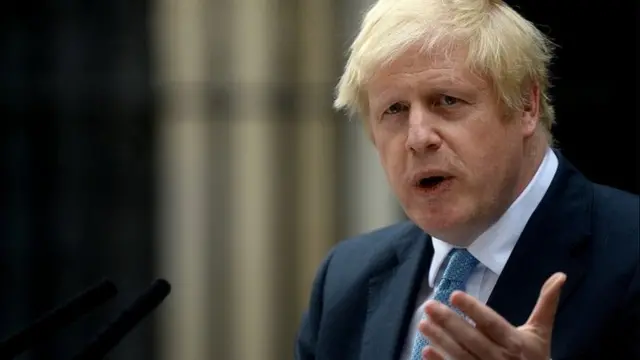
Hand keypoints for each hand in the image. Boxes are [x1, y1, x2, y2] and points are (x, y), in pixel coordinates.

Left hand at [418, 272, 565, 359]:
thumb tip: (560, 275)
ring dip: (440, 340)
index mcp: (516, 343)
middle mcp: (500, 358)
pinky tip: (426, 350)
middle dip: (449, 322)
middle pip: (471, 339)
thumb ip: (546, 304)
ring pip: (460, 355)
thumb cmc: (535, 358)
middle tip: (429, 306)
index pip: (491, 324)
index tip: (454, 295)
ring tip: (422, 323)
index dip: (474, 310)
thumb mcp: (540, 332)